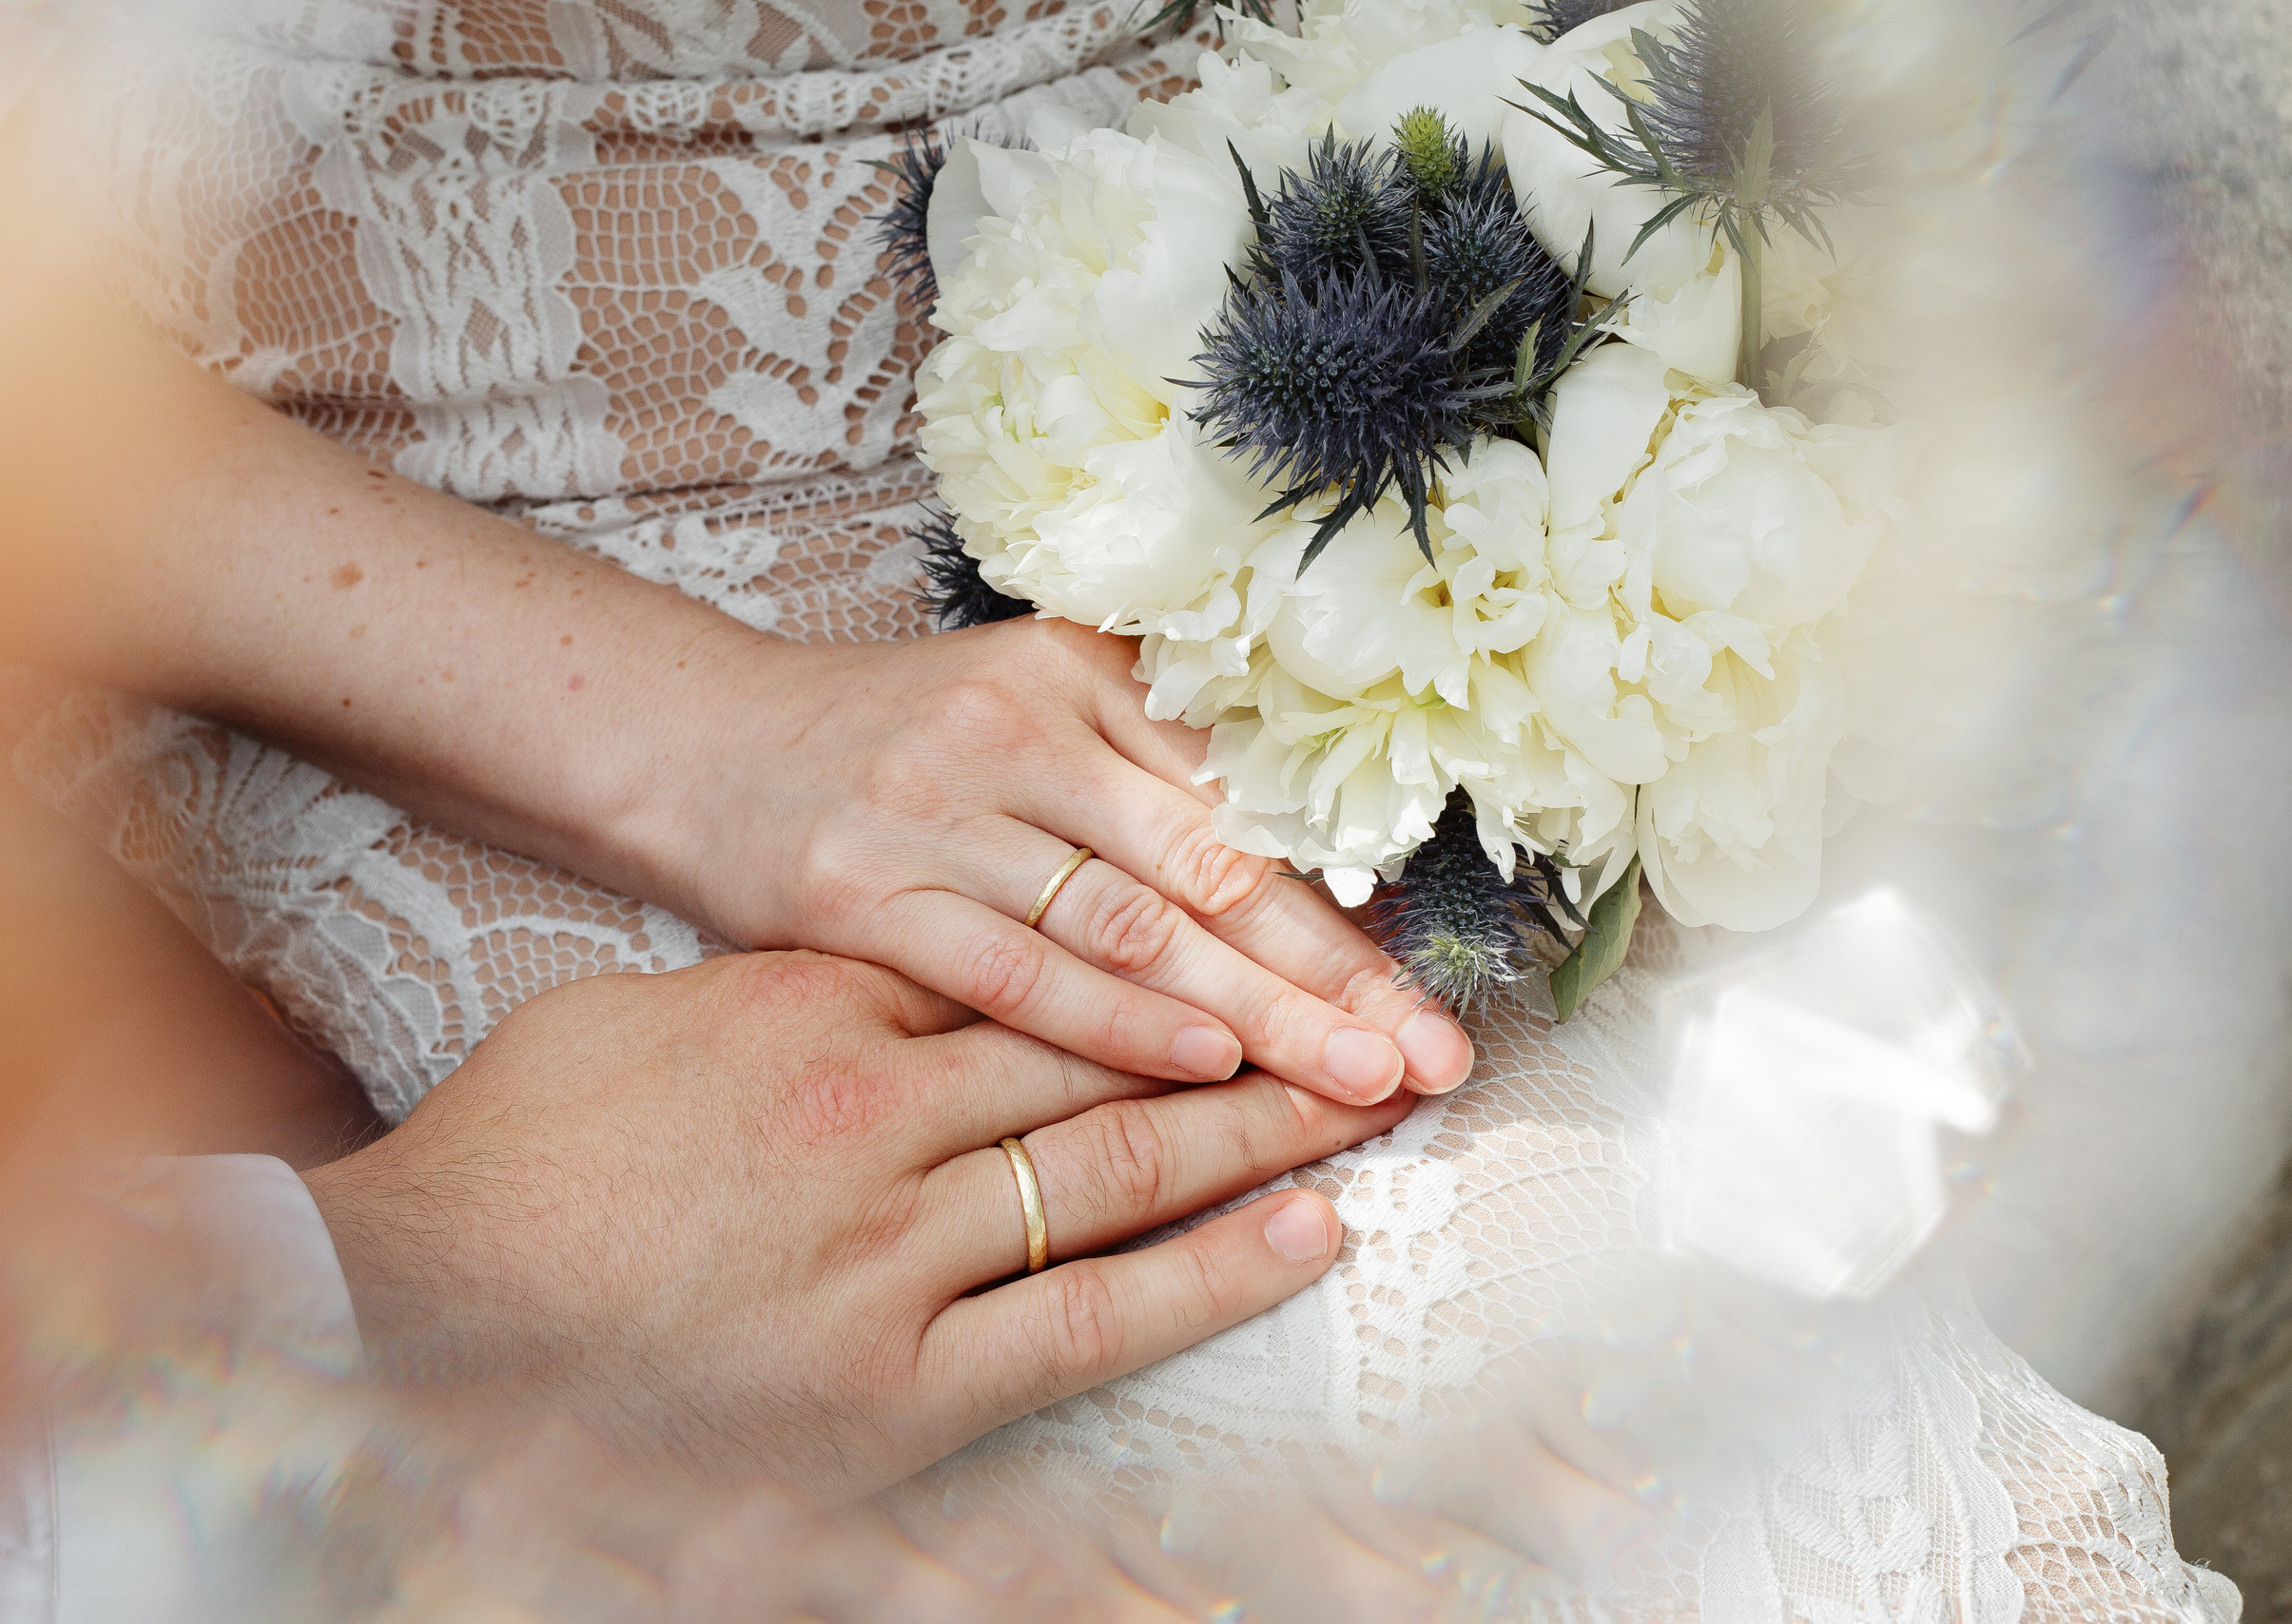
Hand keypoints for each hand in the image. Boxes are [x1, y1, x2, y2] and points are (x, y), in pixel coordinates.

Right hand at [302, 950, 1411, 1500]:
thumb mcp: (656, 1017)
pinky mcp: (899, 1384)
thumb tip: (917, 962)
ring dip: (1265, 1124)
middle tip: (1376, 1003)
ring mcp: (894, 1251)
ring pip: (1122, 1162)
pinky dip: (1209, 1271)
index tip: (1262, 921)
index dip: (1168, 937)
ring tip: (1373, 1092)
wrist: (411, 1313)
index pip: (1036, 960)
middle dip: (1258, 1016)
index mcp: (820, 1007)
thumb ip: (802, 986)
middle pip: (1111, 1044)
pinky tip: (1303, 1232)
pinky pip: (1089, 1315)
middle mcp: (877, 1113)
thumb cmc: (520, 1156)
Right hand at [649, 616, 1474, 1106]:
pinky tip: (1201, 1067)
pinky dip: (1112, 1020)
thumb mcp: (1030, 718)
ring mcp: (940, 806)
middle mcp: (1022, 727)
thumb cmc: (899, 749)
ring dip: (1253, 1013)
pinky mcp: (864, 887)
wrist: (700, 742)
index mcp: (1083, 673)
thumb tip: (1308, 900)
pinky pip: (1012, 967)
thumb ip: (1148, 782)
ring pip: (1129, 922)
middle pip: (1211, 866)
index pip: (1247, 805)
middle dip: (1330, 977)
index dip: (1348, 911)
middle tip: (1428, 1063)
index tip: (1435, 1002)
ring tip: (1351, 1083)